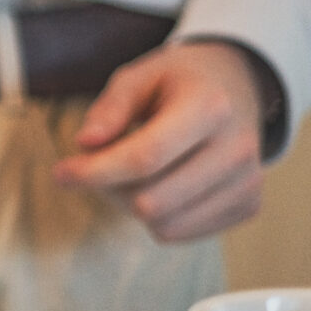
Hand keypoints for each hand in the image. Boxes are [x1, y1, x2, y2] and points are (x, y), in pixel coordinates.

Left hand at [52, 41, 265, 242]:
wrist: (237, 86)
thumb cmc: (178, 82)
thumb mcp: (139, 76)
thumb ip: (110, 108)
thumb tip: (86, 144)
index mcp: (210, 106)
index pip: (145, 158)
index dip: (95, 172)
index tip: (61, 173)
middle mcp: (237, 147)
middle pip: (151, 201)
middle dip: (110, 189)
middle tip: (99, 166)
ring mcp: (248, 181)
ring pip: (165, 226)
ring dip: (131, 206)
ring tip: (131, 173)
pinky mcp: (249, 205)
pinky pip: (182, 234)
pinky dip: (157, 217)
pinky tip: (159, 184)